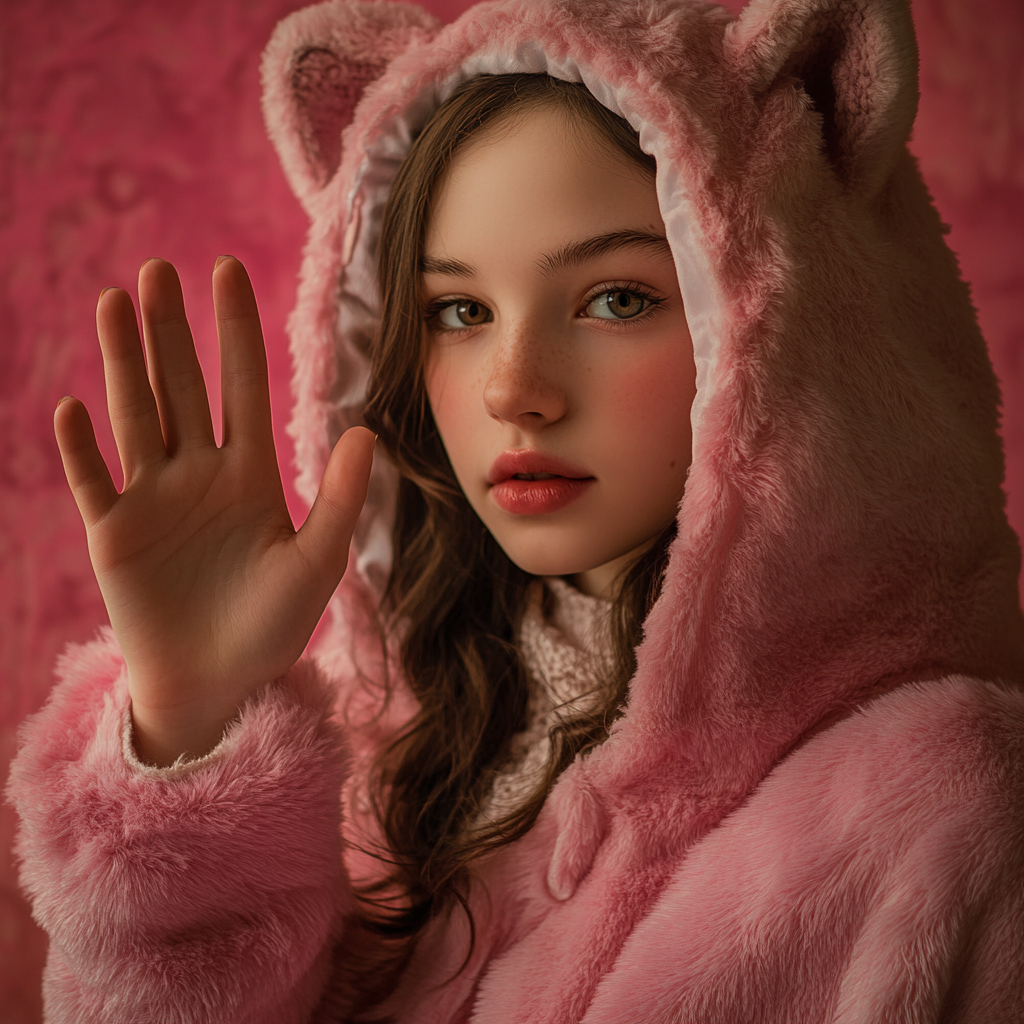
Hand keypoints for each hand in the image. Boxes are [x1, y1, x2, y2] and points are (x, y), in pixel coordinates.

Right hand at [54, 257, 373, 765]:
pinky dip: (82, 448)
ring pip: (135, 416)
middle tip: (161, 270)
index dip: (234, 331)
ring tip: (115, 303)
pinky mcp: (112, 533)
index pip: (241, 387)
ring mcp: (152, 498)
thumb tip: (369, 431)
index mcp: (249, 473)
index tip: (227, 271)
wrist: (218, 683)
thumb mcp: (318, 562)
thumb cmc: (272, 626)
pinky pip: (94, 481)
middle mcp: (197, 474)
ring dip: (123, 363)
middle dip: (171, 331)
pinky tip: (73, 406)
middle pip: (181, 387)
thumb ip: (342, 499)